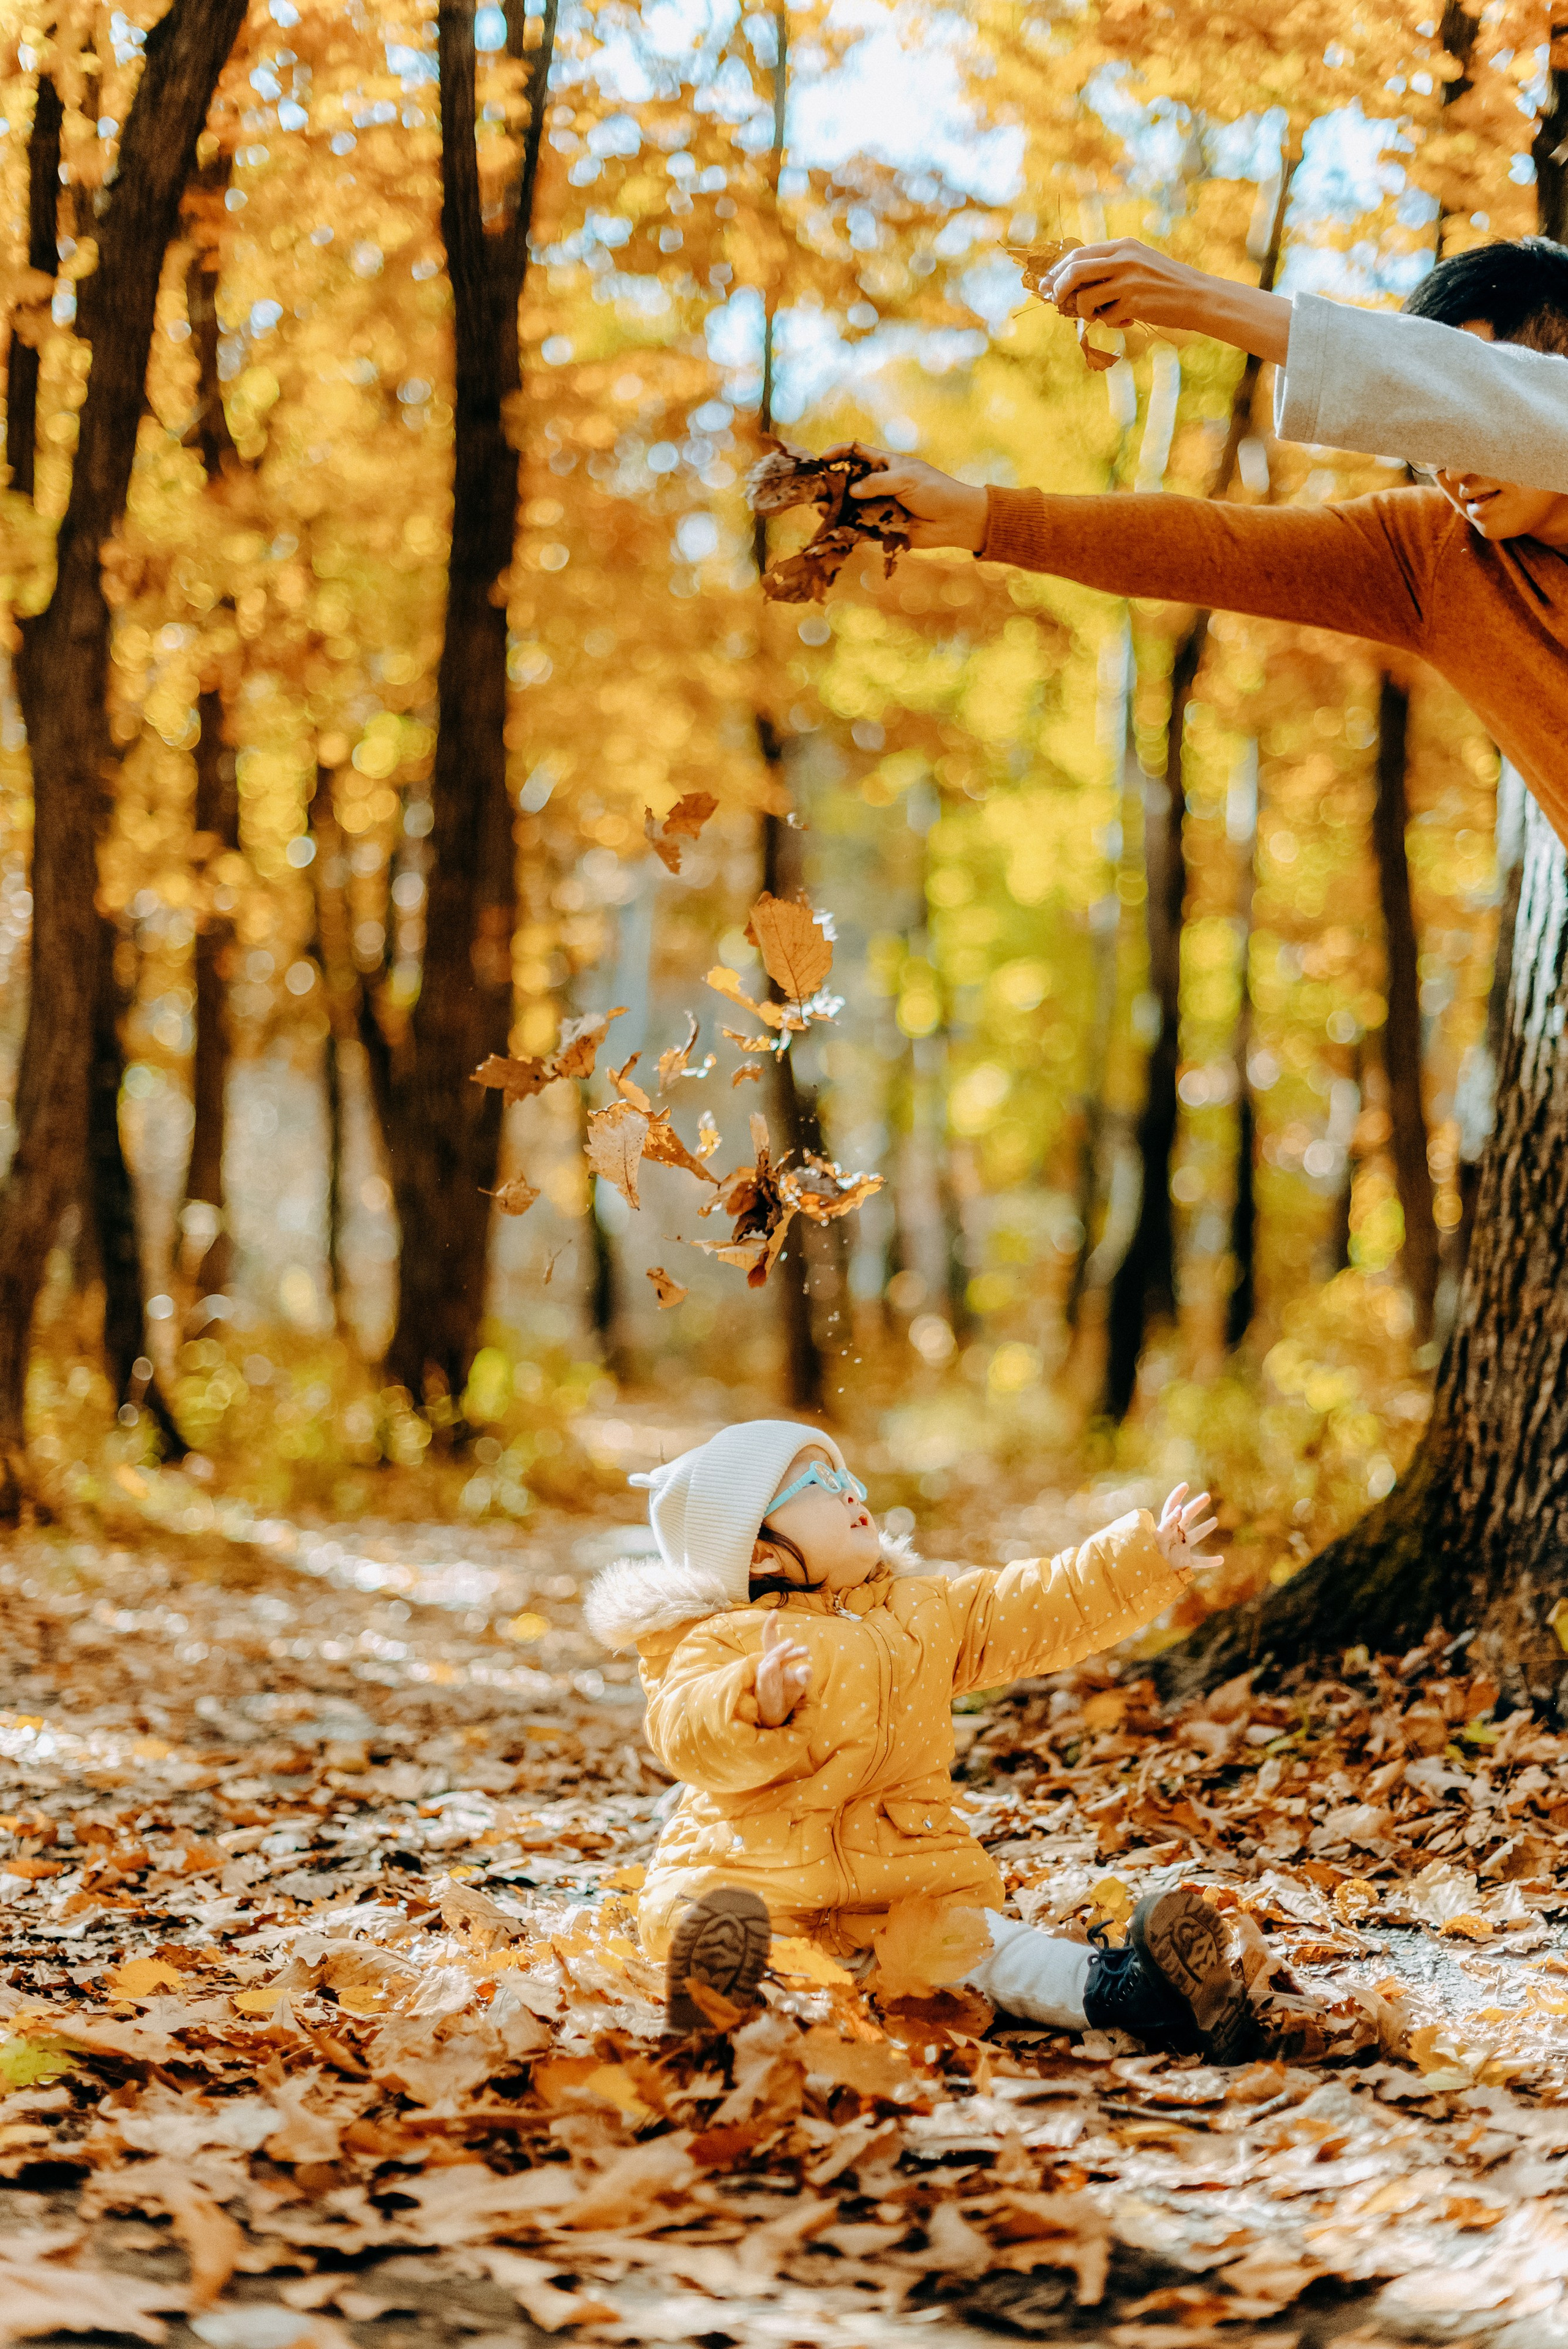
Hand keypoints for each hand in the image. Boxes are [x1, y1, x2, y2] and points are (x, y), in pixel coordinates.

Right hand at [755, 1611, 811, 1725]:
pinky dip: (768, 1669)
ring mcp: (764, 1676)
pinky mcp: (762, 1688)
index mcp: (776, 1661)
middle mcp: (769, 1665)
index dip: (771, 1627)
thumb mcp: (800, 1683)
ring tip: (793, 1644)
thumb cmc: (785, 1694)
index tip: (774, 1612)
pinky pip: (764, 1676)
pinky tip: (774, 1663)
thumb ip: (805, 1675)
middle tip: (794, 1639)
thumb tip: (807, 1668)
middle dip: (778, 1639)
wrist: (776, 1715)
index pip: (772, 1641)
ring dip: (781, 1652)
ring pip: (770, 1660)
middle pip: (771, 1648)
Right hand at [823, 442, 989, 553]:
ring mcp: (879, 506)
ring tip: (822, 510)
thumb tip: (851, 490)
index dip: (838, 453)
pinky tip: (835, 530)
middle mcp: (879, 485)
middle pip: (849, 481)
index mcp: (886, 465)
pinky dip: (849, 530)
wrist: (955, 520)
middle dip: (832, 485)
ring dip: (836, 509)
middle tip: (815, 490)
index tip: (821, 458)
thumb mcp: (906, 479)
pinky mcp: (883, 528)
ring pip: (851, 507)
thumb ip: (877, 483)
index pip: (857, 453)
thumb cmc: (935, 491)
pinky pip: (861, 529)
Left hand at [1045, 240, 1291, 366]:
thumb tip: (1070, 284)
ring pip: (1084, 298)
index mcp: (1122, 246)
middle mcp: (1123, 259)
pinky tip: (1126, 320)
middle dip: (1058, 288)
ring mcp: (1128, 280)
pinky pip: (1104, 317)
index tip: (1046, 285)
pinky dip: (1109, 322)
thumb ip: (1109, 268)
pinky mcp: (1133, 302)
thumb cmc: (1165, 284)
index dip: (1057, 271)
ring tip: (1100, 315)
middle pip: (1074, 270)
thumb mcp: (1138, 264)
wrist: (1198, 296)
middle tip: (1055, 302)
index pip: (1078, 254)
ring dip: (1084, 312)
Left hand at [1154, 1483, 1222, 1578]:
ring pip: (1195, 1536)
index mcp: (1165, 1527)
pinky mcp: (1184, 1562)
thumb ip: (1169, 1523)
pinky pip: (1199, 1561)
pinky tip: (1221, 1559)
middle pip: (1187, 1517)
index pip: (1171, 1507)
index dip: (1177, 1495)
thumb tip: (1180, 1508)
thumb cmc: (1149, 1556)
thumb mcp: (1158, 1537)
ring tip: (1215, 1520)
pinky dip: (1210, 1561)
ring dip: (1205, 1528)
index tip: (1185, 1485)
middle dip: (1196, 1506)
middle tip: (1207, 1496)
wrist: (1146, 1576)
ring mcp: (1180, 1548)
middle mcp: (1174, 1535)